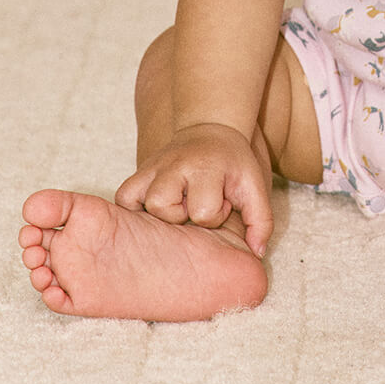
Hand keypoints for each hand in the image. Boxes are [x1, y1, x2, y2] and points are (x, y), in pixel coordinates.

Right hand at [115, 122, 273, 256]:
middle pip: (164, 208)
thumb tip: (256, 254)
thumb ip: (261, 220)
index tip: (223, 199)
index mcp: (205, 167)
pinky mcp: (139, 171)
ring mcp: (153, 167)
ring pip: (139, 204)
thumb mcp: (255, 186)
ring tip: (177, 204)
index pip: (203, 211)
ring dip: (159, 213)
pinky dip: (134, 208)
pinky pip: (123, 197)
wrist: (212, 128)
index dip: (216, 214)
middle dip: (183, 214)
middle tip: (196, 201)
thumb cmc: (234, 164)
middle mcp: (174, 165)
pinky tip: (155, 209)